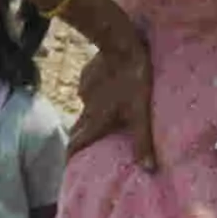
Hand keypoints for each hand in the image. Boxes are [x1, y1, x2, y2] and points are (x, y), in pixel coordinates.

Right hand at [63, 23, 153, 168]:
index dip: (70, 157)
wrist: (120, 47)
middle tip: (84, 147)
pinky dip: (97, 96)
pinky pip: (90, 91)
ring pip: (85, 109)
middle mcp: (85, 109)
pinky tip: (110, 91)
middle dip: (78, 139)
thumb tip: (149, 169)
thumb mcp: (141, 114)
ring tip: (103, 118)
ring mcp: (84, 92)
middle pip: (77, 129)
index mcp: (95, 121)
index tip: (67, 166)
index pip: (75, 145)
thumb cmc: (133, 83)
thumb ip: (143, 141)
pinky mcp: (87, 77)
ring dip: (91, 116)